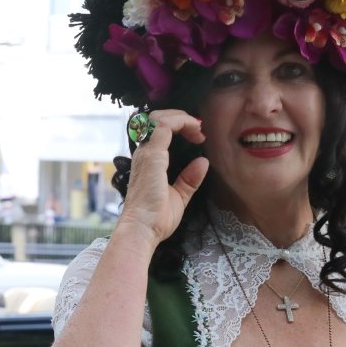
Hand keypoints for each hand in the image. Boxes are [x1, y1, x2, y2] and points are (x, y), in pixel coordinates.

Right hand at [117, 109, 208, 244]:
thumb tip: (202, 162)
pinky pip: (165, 126)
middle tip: (199, 129)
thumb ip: (189, 179)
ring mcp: (147, 152)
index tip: (198, 137)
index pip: (158, 130)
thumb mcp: (179, 196)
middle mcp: (144, 152)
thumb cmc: (156, 218)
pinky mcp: (152, 155)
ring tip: (198, 128)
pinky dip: (182, 123)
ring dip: (181, 117)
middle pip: (157, 118)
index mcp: (149, 160)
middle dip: (180, 117)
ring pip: (159, 117)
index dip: (179, 126)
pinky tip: (195, 132)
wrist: (143, 229)